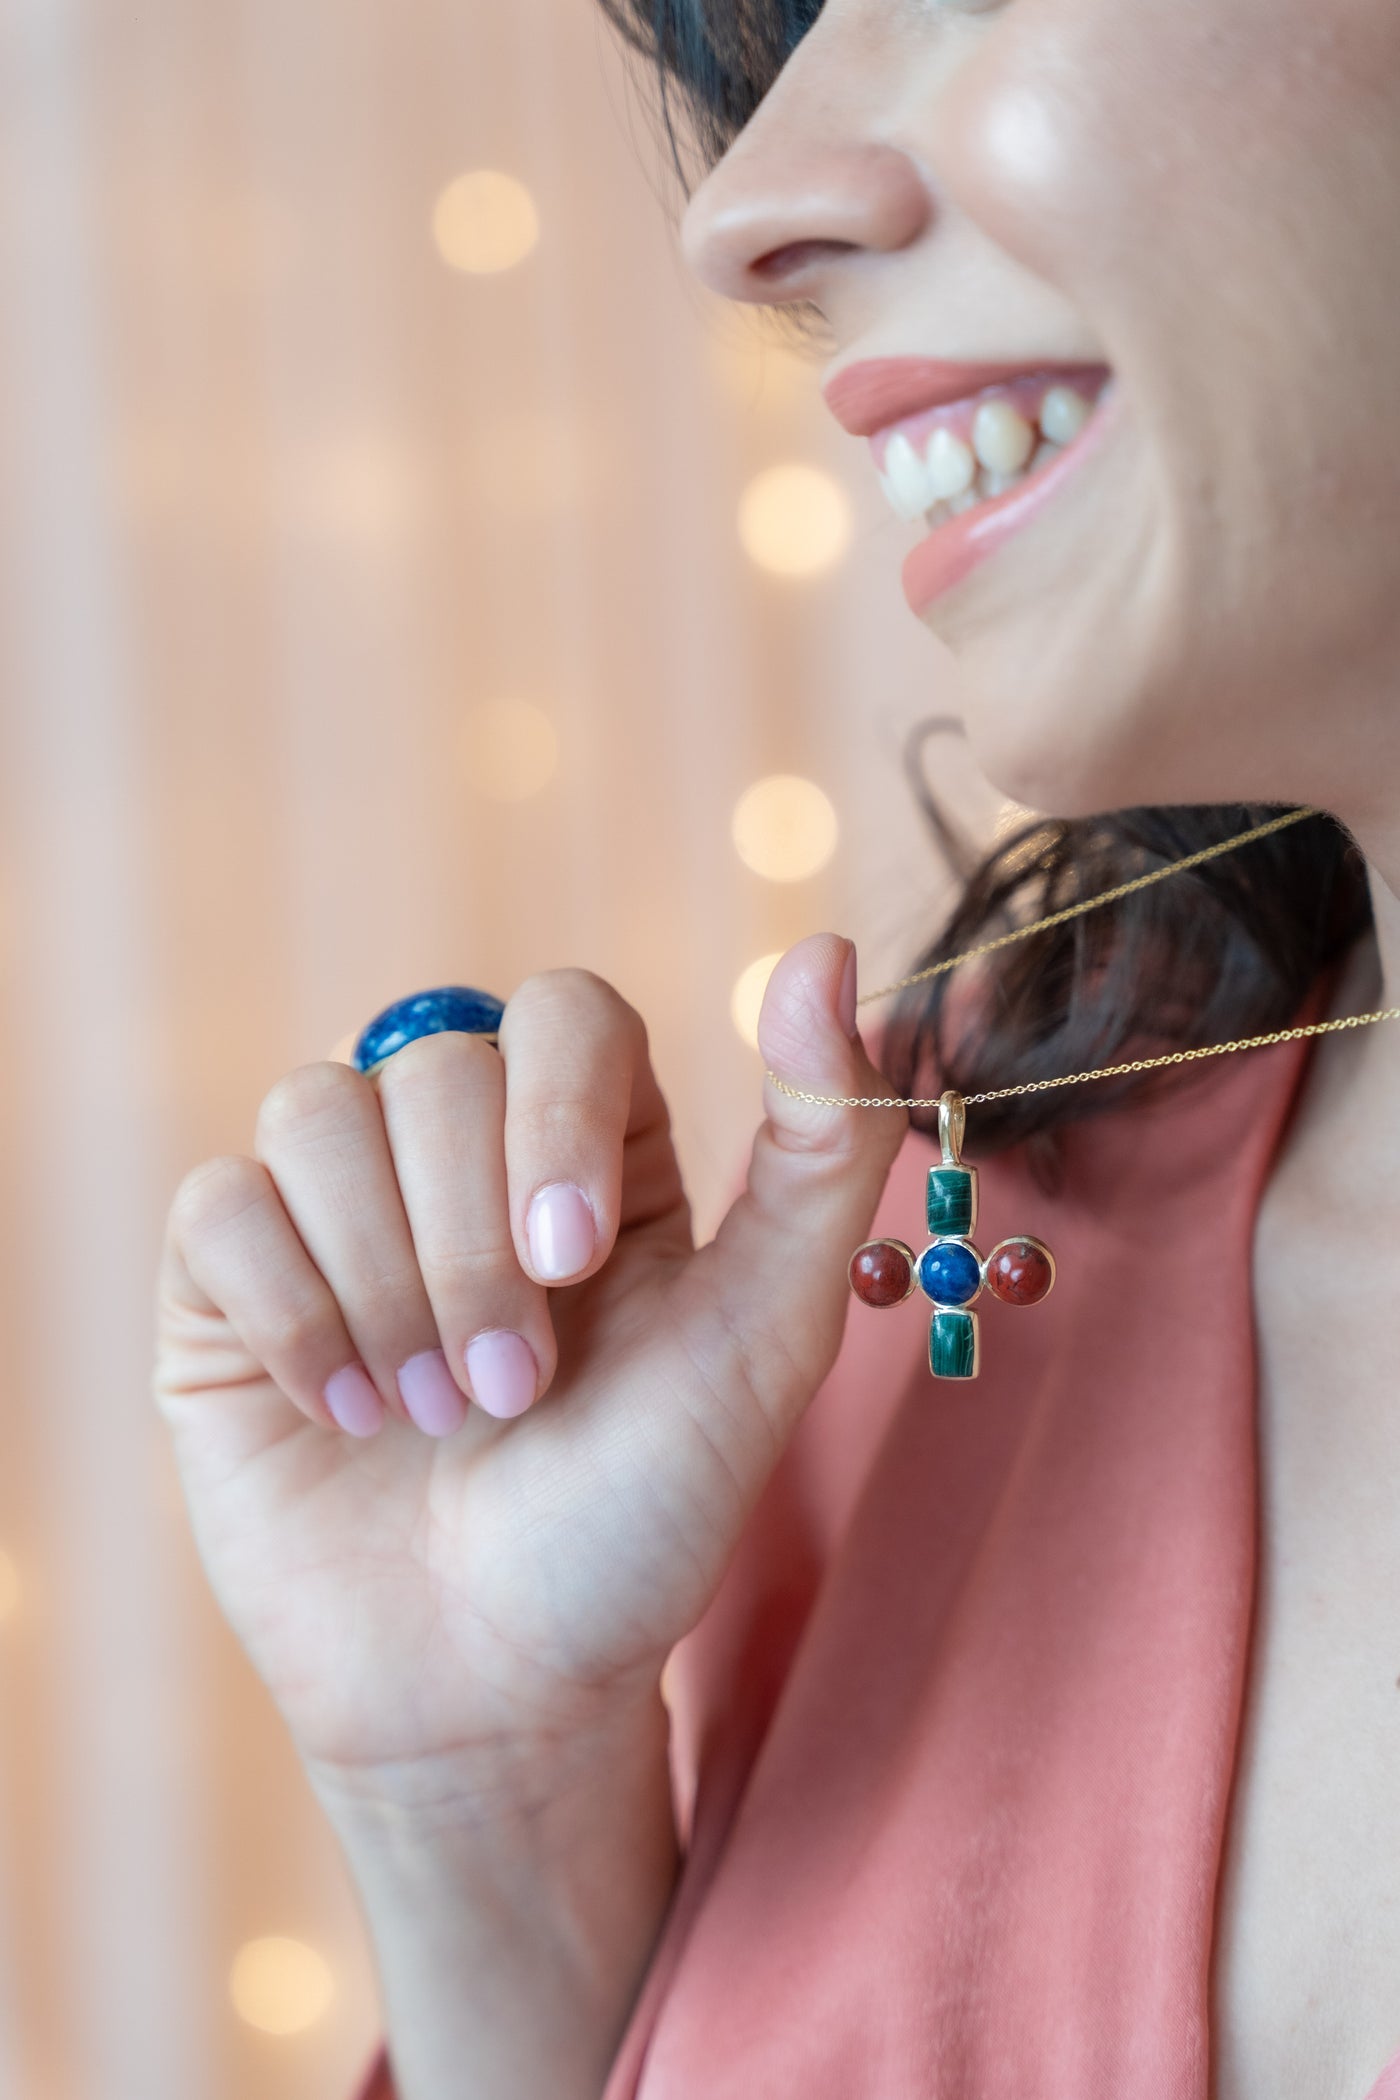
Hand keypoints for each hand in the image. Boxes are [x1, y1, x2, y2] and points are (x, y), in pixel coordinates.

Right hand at [153, 934, 907, 1805]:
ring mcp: (336, 1209)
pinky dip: (290, 1316)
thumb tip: (833, 949)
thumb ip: (821, 1149)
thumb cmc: (644, 1514)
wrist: (497, 1684)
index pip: (563, 1012)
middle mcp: (459, 1154)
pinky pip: (219, 1204)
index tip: (573, 1264)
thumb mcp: (765, 1339)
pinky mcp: (230, 1282)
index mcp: (594, 1144)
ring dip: (383, 1286)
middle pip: (433, 1066)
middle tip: (510, 1396)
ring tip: (431, 1413)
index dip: (556, 1114)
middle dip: (470, 1250)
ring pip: (315, 1113)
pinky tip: (344, 1411)